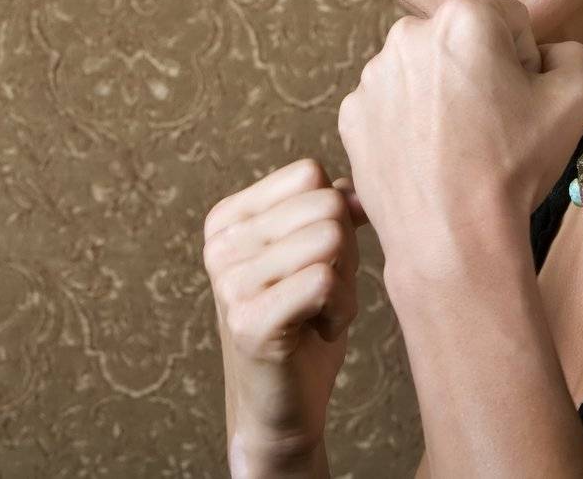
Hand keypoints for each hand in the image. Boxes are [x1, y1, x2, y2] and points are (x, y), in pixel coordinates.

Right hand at [203, 157, 369, 467]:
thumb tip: (362, 188)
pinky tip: (319, 331)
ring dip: (345, 284)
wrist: (282, 408)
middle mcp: (221, 243)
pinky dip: (341, 310)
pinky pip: (324, 280)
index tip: (318, 262)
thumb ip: (330, 211)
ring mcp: (229, 281)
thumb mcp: (315, 255)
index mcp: (228, 218)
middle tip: (323, 295)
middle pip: (325, 204)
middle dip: (346, 252)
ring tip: (320, 313)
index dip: (335, 216)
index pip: (310, 173)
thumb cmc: (304, 327)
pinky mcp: (249, 320)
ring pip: (330, 239)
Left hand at [336, 0, 582, 285]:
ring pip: (422, 73)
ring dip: (441, 96)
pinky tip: (428, 158)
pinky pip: (391, 106)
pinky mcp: (352, 114)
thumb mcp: (575, 99)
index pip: (510, 21)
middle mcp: (407, 34)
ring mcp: (372, 76)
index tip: (523, 100)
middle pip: (460, 42)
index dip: (525, 62)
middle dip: (479, 72)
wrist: (452, 236)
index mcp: (464, 16)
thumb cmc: (513, 164)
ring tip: (459, 146)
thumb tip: (549, 53)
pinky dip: (408, 124)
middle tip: (493, 125)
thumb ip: (570, 55)